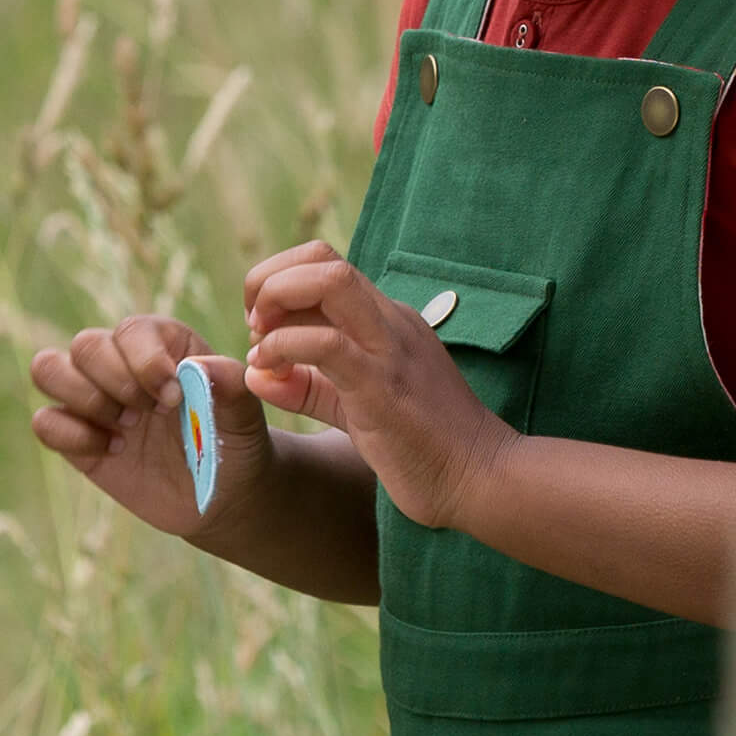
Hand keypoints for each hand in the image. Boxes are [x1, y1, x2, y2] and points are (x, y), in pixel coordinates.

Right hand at [30, 316, 274, 543]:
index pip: (132, 330)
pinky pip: (45, 421)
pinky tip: (113, 451)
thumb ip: (231, 385)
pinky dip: (71, 436)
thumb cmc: (234, 443)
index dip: (145, 361)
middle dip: (115, 382)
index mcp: (163, 343)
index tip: (174, 398)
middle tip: (149, 415)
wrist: (222, 494)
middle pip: (86, 345)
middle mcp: (122, 363)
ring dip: (84, 399)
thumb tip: (202, 367)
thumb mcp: (244, 414)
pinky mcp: (77, 438)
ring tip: (126, 428)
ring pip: (48, 368)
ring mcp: (95, 399)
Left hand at [242, 241, 513, 529]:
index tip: (261, 327)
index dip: (279, 281)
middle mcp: (389, 321)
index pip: (325, 264)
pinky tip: (270, 371)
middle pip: (322, 258)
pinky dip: (284, 347)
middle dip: (269, 281)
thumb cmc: (423, 446)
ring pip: (329, 280)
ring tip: (261, 342)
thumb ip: (306, 387)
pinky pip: (327, 343)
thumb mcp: (354, 406)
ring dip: (277, 300)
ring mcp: (389, 348)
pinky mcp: (383, 386)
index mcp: (386, 320)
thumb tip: (253, 371)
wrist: (482, 478)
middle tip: (254, 327)